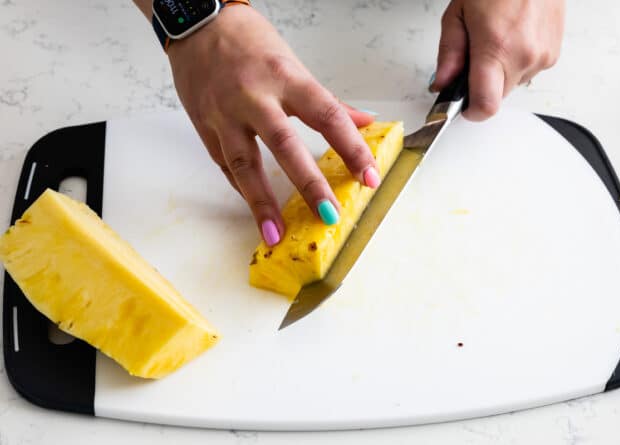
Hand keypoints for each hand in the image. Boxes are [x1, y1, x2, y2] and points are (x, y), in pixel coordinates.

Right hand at [167, 6, 378, 245]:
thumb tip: (364, 122)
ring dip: (261, 202)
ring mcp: (226, 113)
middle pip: (285, 144)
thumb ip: (327, 100)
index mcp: (286, 77)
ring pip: (244, 163)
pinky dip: (242, 188)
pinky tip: (257, 209)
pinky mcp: (205, 126)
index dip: (352, 148)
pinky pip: (225, 164)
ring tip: (275, 234)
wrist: (197, 24)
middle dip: (309, 183)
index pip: (328, 116)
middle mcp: (255, 96)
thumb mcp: (293, 64)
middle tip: (328, 215)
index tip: (368, 177)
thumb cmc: (249, 42)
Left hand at [430, 0, 564, 120]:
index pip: (486, 106)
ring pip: (512, 85)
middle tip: (475, 57)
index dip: (471, 112)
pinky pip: (528, 72)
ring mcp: (542, 56)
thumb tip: (441, 83)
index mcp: (496, 48)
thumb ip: (449, 54)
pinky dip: (516, 62)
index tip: (463, 106)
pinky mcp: (553, 54)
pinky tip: (512, 37)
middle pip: (497, 97)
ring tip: (496, 39)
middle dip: (481, 86)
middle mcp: (523, 56)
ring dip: (500, 72)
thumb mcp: (459, 13)